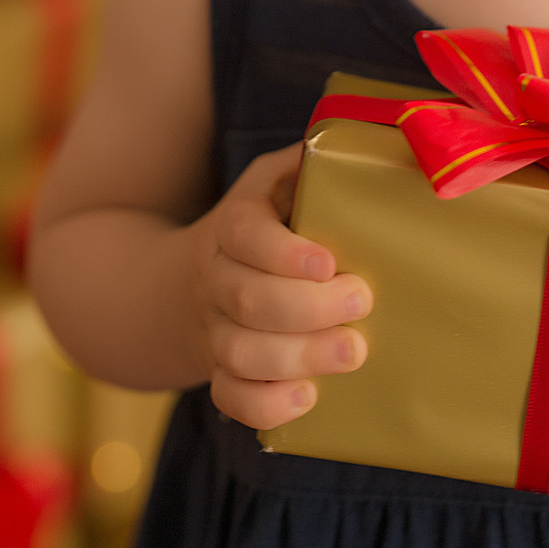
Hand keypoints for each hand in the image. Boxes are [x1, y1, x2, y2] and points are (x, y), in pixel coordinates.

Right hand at [187, 144, 372, 429]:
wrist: (188, 284)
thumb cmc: (260, 224)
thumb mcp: (272, 181)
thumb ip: (308, 163)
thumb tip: (359, 142)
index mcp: (233, 226)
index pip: (247, 237)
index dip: (285, 254)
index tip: (330, 263)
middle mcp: (217, 279)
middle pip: (250, 300)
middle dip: (309, 308)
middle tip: (360, 302)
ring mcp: (215, 331)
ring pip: (242, 353)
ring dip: (299, 358)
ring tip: (352, 352)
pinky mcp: (219, 372)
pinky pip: (231, 398)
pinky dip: (266, 405)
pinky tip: (308, 397)